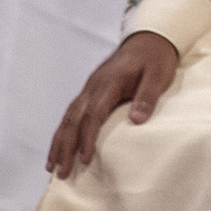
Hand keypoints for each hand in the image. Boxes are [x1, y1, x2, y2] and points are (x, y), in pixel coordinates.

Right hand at [48, 30, 179, 177]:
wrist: (149, 38)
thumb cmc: (155, 57)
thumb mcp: (158, 75)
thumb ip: (147, 96)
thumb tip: (136, 120)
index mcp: (108, 83)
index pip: (93, 115)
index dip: (87, 138)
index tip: (84, 160)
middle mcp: (93, 86)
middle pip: (73, 119)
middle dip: (65, 147)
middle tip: (61, 172)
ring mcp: (89, 88)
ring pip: (68, 117)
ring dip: (59, 142)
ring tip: (52, 166)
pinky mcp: (90, 91)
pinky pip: (72, 113)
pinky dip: (64, 131)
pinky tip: (60, 146)